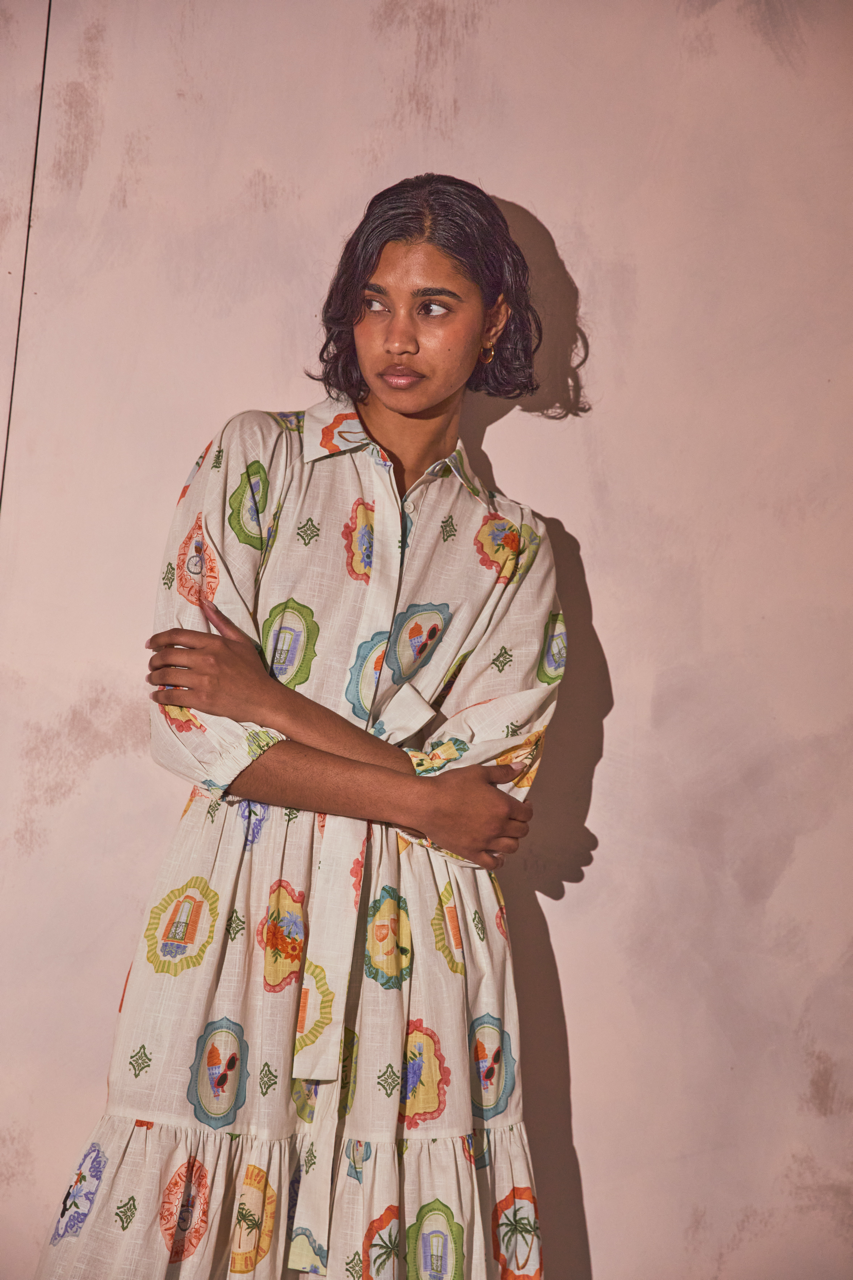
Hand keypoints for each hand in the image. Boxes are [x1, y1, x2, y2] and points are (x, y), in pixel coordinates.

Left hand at [146, 598, 274, 723]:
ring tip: (151, 679)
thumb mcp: (241, 641)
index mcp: (213, 643)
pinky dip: (160, 697)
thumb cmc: (253, 670)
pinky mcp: (201, 699)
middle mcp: (205, 659)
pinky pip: (172, 697)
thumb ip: (221, 622)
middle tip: (151, 664)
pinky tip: (156, 696)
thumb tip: (205, 602)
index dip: (159, 638)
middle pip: (167, 656)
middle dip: (154, 660)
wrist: (262, 699)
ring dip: (154, 677)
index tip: (150, 644)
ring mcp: (202, 680)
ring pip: (166, 676)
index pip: (177, 636)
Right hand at [416, 763, 532, 871]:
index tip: (522, 805)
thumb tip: (522, 767)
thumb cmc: (452, 785)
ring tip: (505, 834)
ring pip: (512, 848)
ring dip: (512, 840)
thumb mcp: (478, 772)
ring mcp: (486, 842)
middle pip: (522, 831)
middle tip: (512, 818)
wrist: (427, 804)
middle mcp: (498, 827)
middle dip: (521, 824)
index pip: (527, 814)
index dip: (527, 809)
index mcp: (503, 807)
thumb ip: (502, 772)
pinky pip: (492, 864)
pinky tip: (497, 855)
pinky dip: (499, 861)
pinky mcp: (472, 852)